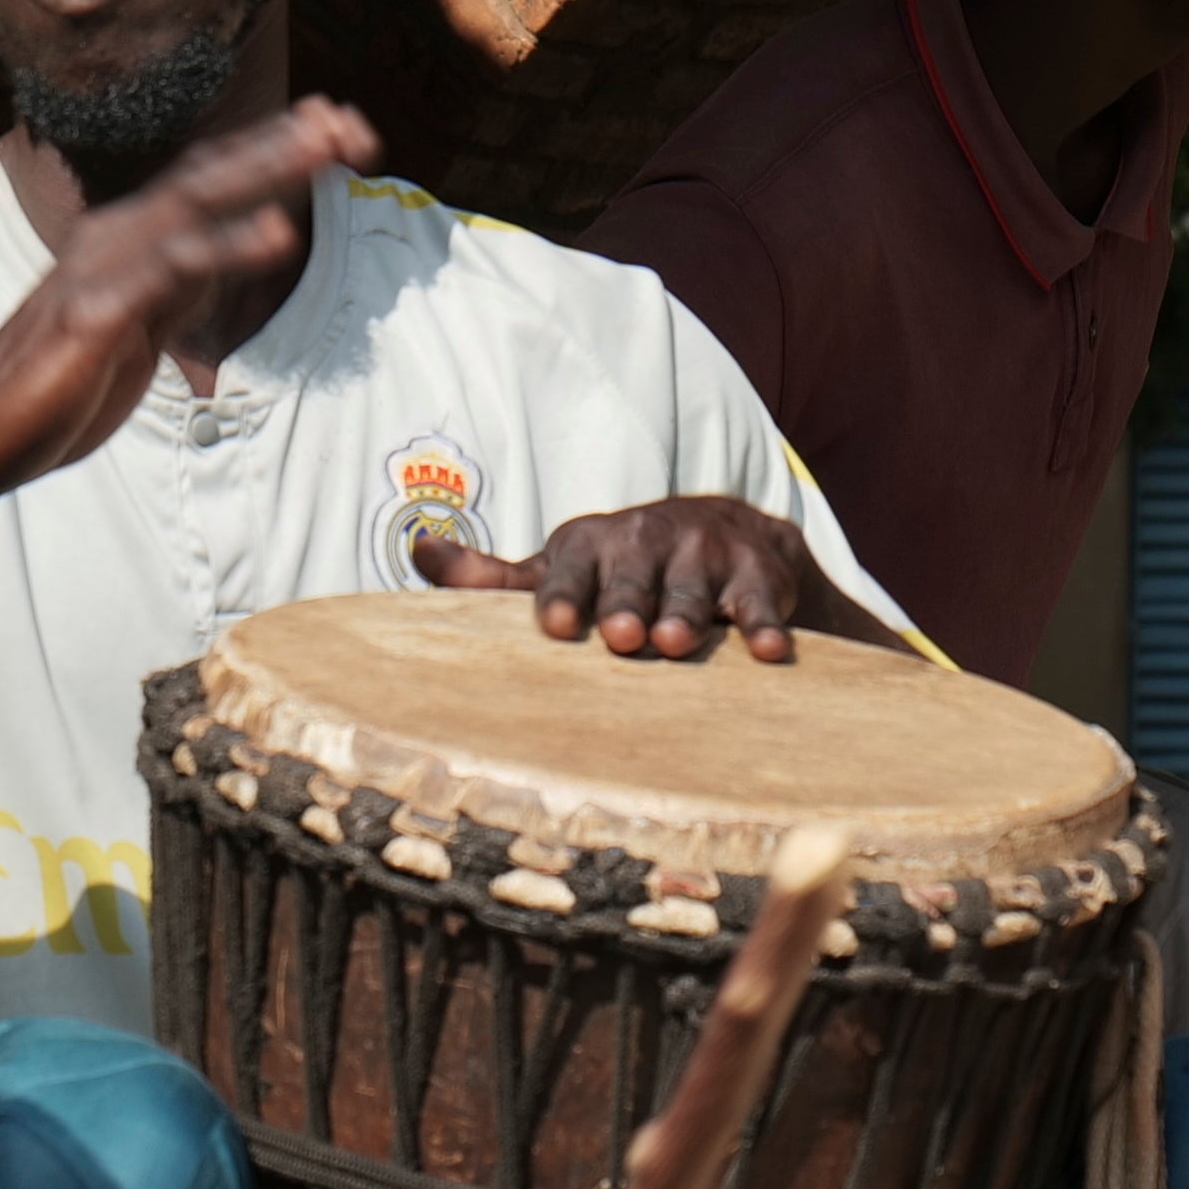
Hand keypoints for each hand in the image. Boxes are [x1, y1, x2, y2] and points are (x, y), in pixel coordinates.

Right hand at [0, 97, 377, 499]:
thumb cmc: (59, 384)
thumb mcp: (138, 323)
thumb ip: (179, 287)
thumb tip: (222, 260)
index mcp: (126, 239)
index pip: (209, 181)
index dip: (272, 150)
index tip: (339, 127)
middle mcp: (115, 237)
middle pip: (211, 178)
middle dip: (284, 146)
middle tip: (351, 120)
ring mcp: (103, 269)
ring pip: (196, 207)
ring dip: (265, 174)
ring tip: (325, 150)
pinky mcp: (96, 312)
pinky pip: (169, 273)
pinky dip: (224, 248)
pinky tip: (276, 235)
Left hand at [421, 496, 839, 660]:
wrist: (728, 537)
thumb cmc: (623, 571)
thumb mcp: (563, 570)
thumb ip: (496, 578)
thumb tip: (419, 550)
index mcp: (590, 541)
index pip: (570, 565)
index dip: (564, 593)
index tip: (556, 625)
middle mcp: (646, 537)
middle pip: (634, 574)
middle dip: (627, 602)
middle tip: (621, 637)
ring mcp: (704, 551)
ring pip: (693, 587)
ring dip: (686, 613)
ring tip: (676, 643)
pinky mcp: (758, 571)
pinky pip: (760, 600)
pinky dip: (765, 624)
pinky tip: (769, 652)